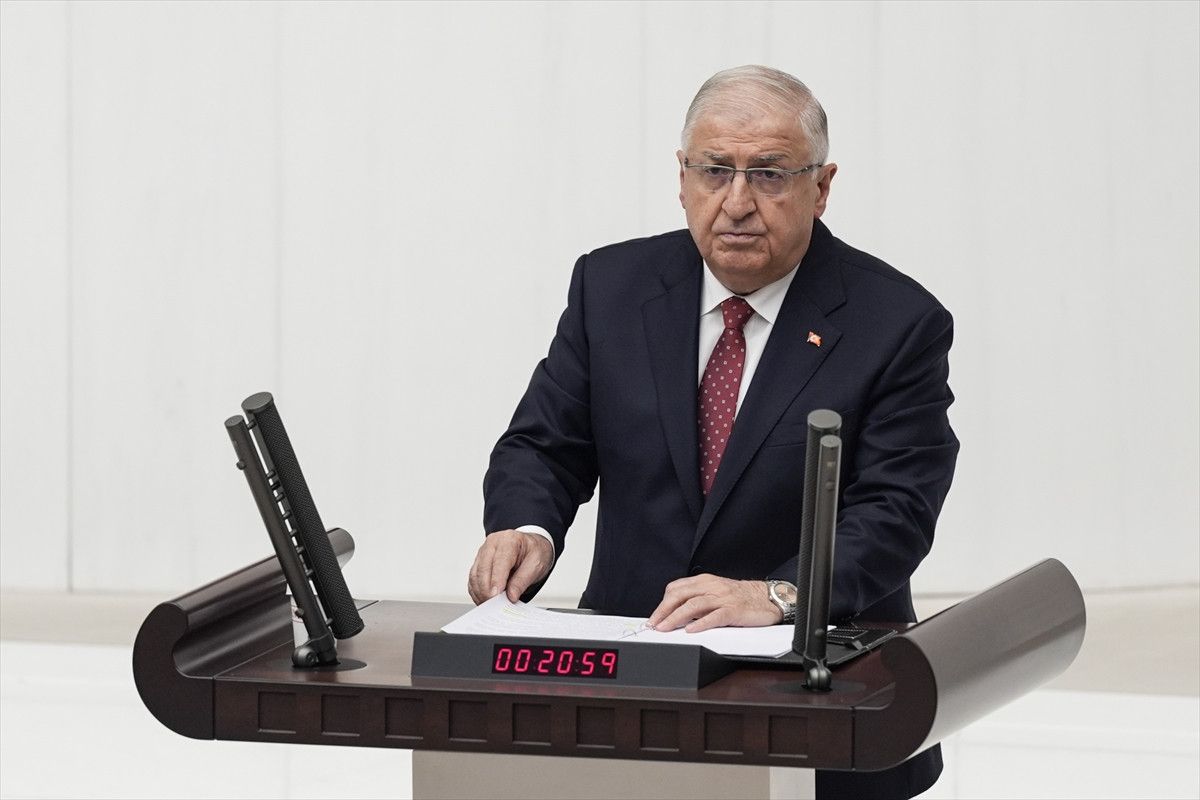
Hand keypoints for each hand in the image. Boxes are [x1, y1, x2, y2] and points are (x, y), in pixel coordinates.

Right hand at [467, 530, 553, 604]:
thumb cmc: (534, 552)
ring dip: (481, 593)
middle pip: (483, 569)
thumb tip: (511, 596)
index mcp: (508, 540)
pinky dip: (477, 592)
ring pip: (475, 575)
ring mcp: (483, 553)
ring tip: (490, 606)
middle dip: (487, 590)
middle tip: (494, 606)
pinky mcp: (478, 563)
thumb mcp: (537, 564)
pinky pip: (473, 580)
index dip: (496, 580)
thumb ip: (523, 579)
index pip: (499, 562)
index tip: (496, 597)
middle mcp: (492, 544)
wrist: (530, 546)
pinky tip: (485, 600)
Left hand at [647, 574, 782, 631]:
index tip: (654, 617)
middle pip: (681, 596)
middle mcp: (712, 586)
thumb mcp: (715, 592)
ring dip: (676, 617)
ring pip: (694, 605)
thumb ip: (697, 599)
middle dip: (664, 611)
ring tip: (666, 628)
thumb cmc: (740, 597)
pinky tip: (691, 630)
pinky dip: (701, 623)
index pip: (676, 589)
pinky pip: (715, 616)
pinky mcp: (734, 610)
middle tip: (654, 625)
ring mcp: (723, 598)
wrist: (767, 598)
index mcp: (704, 581)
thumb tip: (675, 613)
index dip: (662, 603)